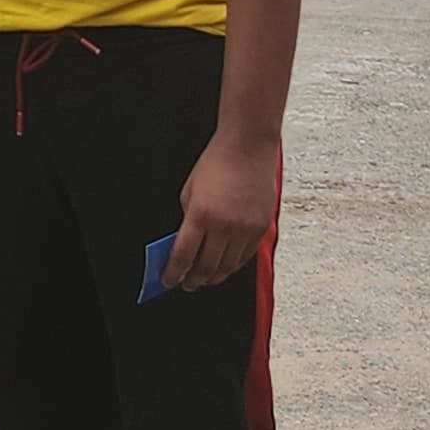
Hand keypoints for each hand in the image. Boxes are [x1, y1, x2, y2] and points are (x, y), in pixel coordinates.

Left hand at [166, 129, 279, 289]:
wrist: (248, 146)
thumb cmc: (218, 161)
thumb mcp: (189, 190)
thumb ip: (188, 219)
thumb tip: (185, 243)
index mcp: (201, 215)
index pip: (183, 256)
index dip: (173, 273)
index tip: (169, 280)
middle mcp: (224, 226)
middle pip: (206, 267)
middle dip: (193, 280)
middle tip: (186, 283)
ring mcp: (245, 229)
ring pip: (228, 267)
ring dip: (213, 277)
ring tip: (204, 279)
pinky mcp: (261, 228)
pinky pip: (246, 257)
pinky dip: (233, 265)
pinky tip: (225, 266)